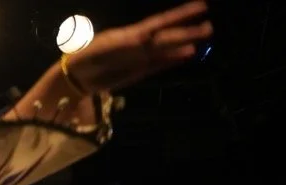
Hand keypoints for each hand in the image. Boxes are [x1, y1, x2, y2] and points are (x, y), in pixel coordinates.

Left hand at [66, 2, 211, 93]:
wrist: (75, 77)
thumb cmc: (85, 56)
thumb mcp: (103, 48)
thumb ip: (124, 44)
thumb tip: (145, 38)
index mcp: (132, 34)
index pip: (161, 22)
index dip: (180, 15)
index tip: (201, 7)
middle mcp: (139, 45)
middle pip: (167, 37)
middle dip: (188, 32)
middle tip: (210, 27)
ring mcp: (140, 58)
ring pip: (166, 50)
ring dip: (184, 45)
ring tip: (204, 39)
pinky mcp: (137, 72)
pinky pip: (158, 66)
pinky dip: (172, 61)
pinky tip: (187, 55)